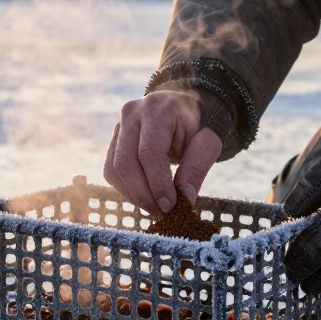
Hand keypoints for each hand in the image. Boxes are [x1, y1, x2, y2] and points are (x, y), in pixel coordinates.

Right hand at [104, 89, 222, 215]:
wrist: (187, 106)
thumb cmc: (200, 124)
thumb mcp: (208, 141)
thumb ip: (197, 168)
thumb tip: (185, 200)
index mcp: (156, 109)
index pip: (149, 153)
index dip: (157, 184)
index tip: (170, 207)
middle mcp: (131, 114)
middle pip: (125, 163)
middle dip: (143, 195)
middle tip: (163, 213)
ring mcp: (119, 126)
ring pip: (114, 170)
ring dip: (133, 195)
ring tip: (156, 207)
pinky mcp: (114, 139)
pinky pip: (111, 171)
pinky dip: (126, 189)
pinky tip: (146, 195)